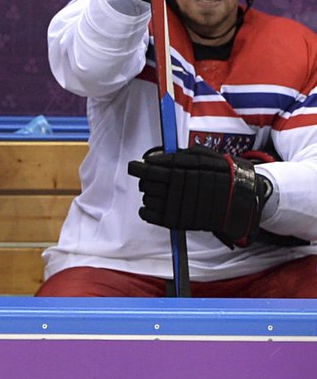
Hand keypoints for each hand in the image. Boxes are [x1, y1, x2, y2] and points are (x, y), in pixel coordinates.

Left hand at [127, 145, 271, 246]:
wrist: (243, 199)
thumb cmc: (224, 174)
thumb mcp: (207, 157)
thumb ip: (180, 156)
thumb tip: (155, 158)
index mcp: (186, 171)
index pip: (152, 169)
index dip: (139, 167)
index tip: (134, 166)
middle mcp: (181, 188)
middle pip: (148, 183)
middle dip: (145, 179)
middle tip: (150, 177)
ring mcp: (180, 206)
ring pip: (147, 199)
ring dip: (148, 194)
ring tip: (157, 192)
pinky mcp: (178, 221)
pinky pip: (150, 216)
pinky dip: (145, 211)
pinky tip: (150, 207)